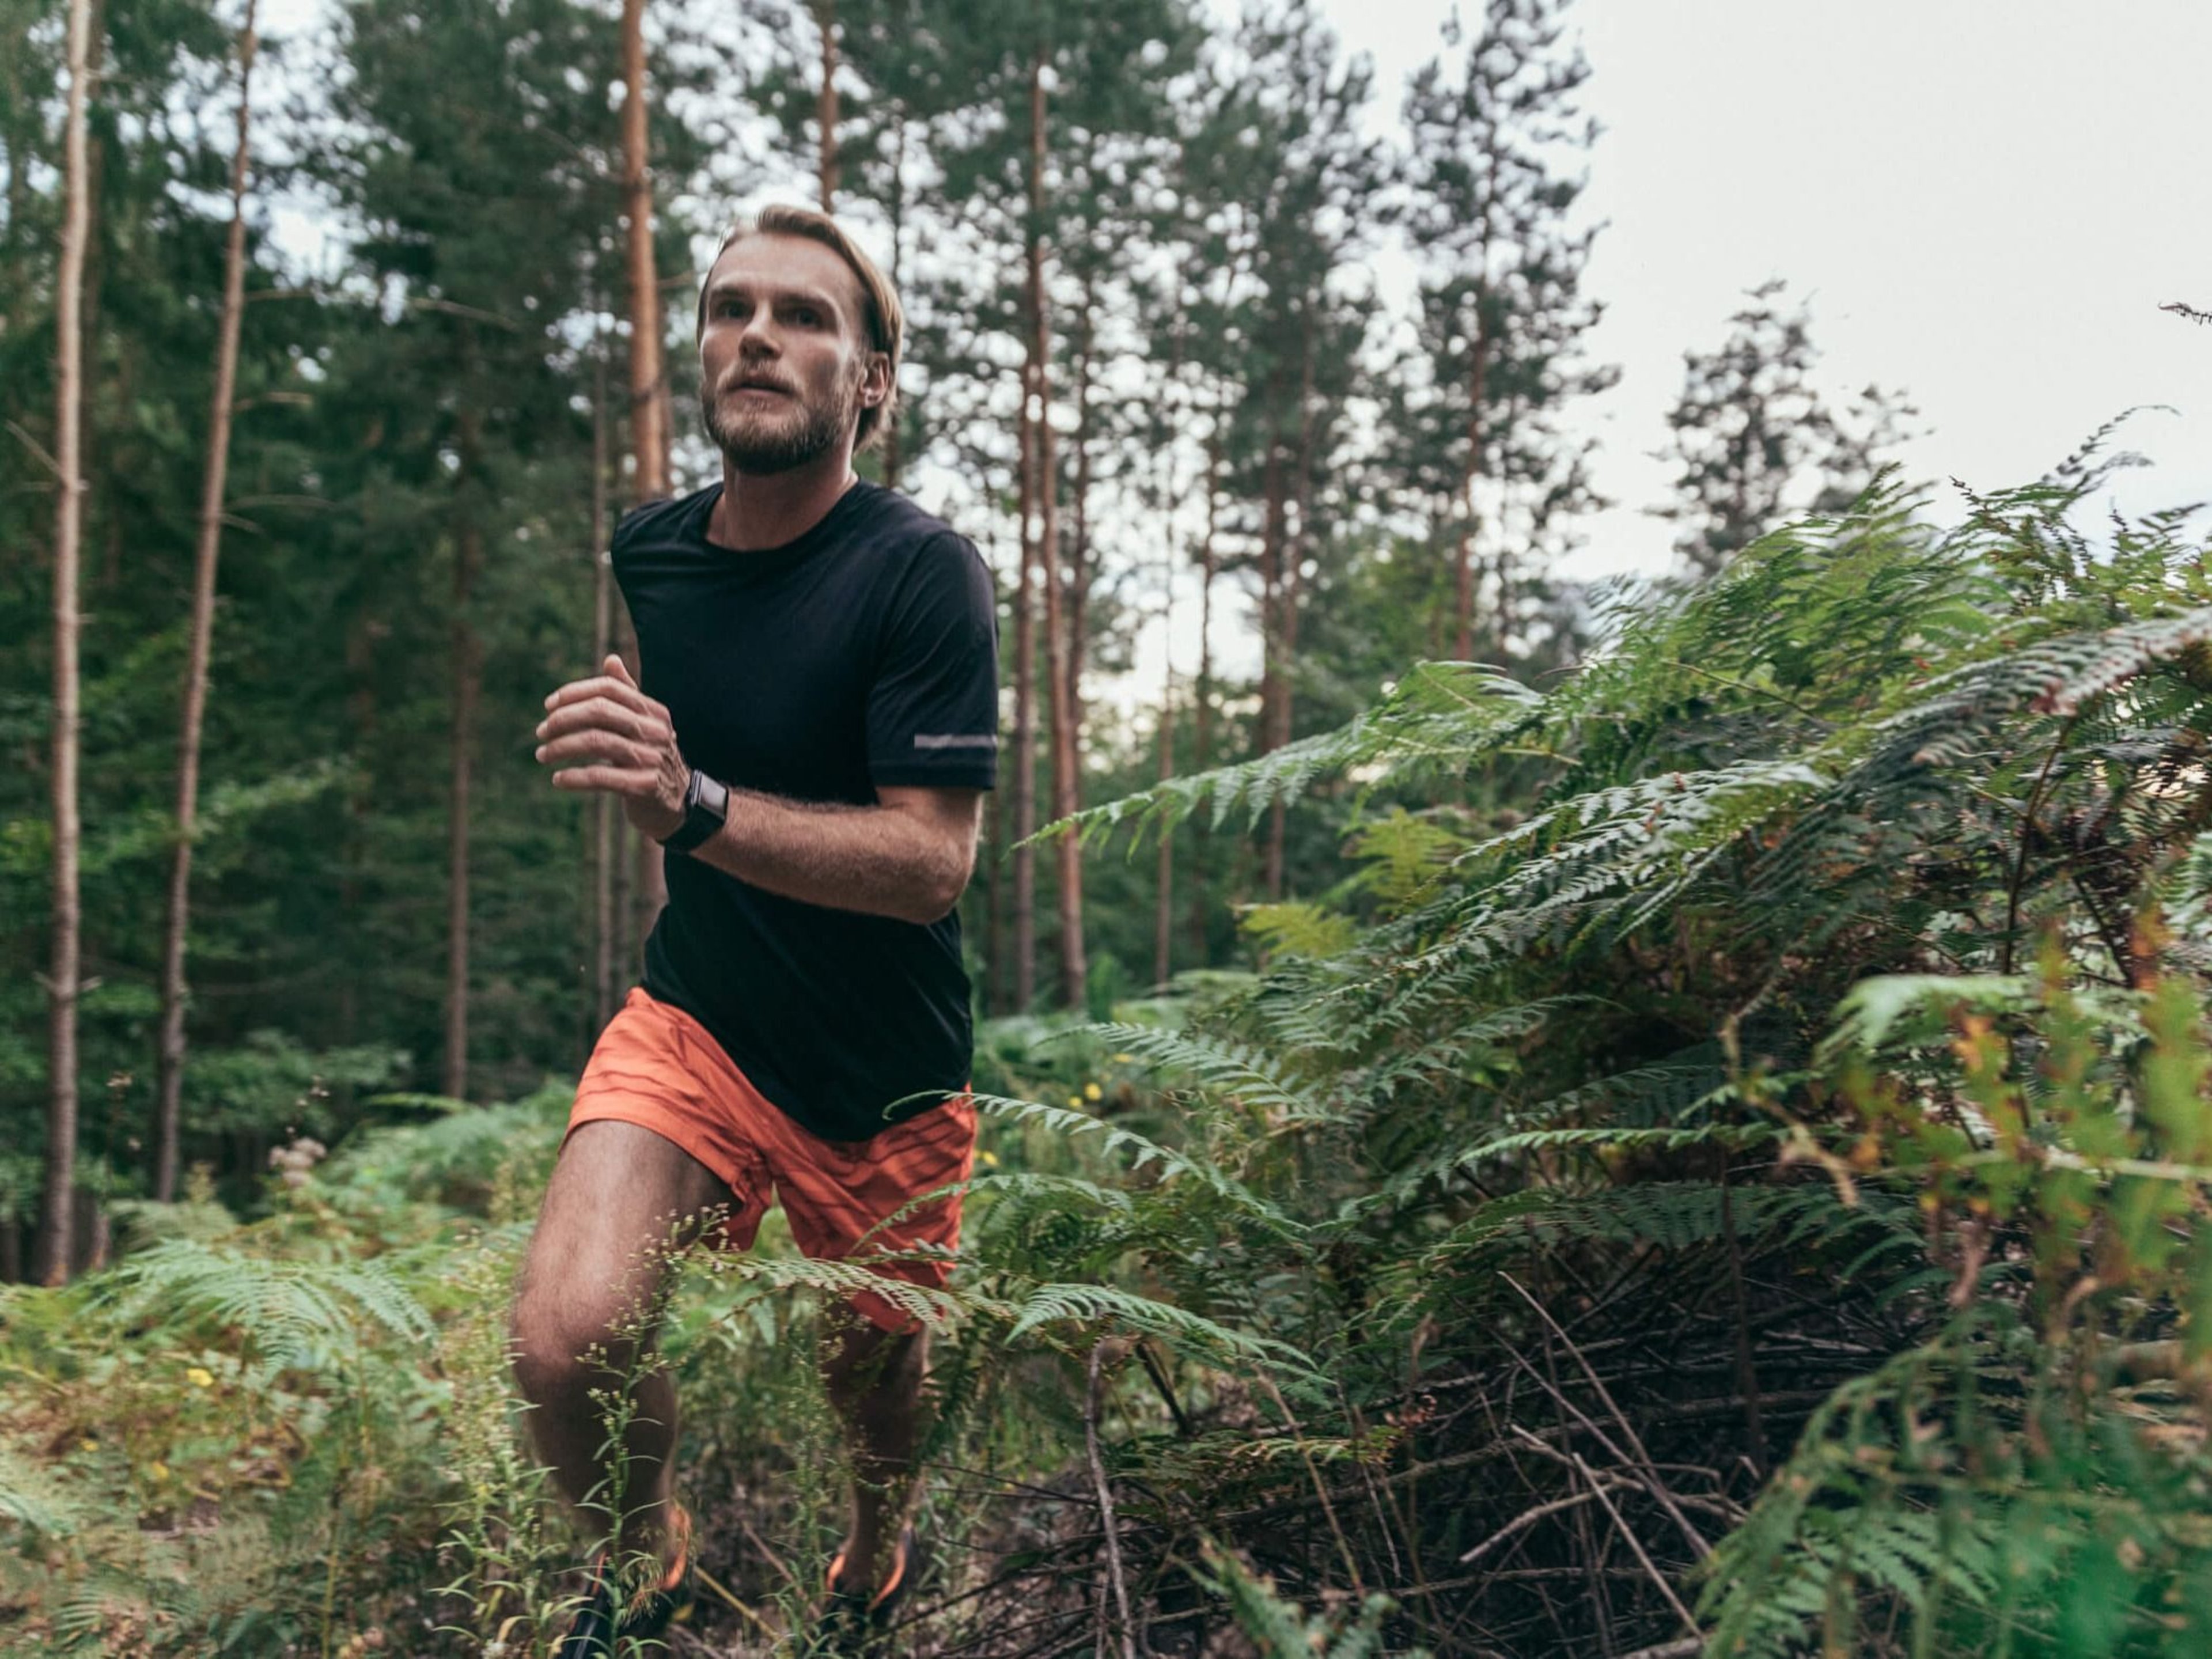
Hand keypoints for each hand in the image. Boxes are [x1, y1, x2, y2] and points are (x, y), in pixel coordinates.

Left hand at [535, 654, 687, 840]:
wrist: (678, 804)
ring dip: (561, 747)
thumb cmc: (651, 760)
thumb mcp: (643, 726)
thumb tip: (610, 659)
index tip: (548, 706)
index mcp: (653, 711)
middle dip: (563, 719)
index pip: (609, 689)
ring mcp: (653, 758)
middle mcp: (655, 730)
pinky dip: (574, 777)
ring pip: (596, 741)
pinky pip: (601, 777)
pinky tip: (558, 780)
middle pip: (600, 711)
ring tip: (542, 755)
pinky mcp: (646, 786)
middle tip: (541, 732)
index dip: (574, 693)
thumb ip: (627, 695)